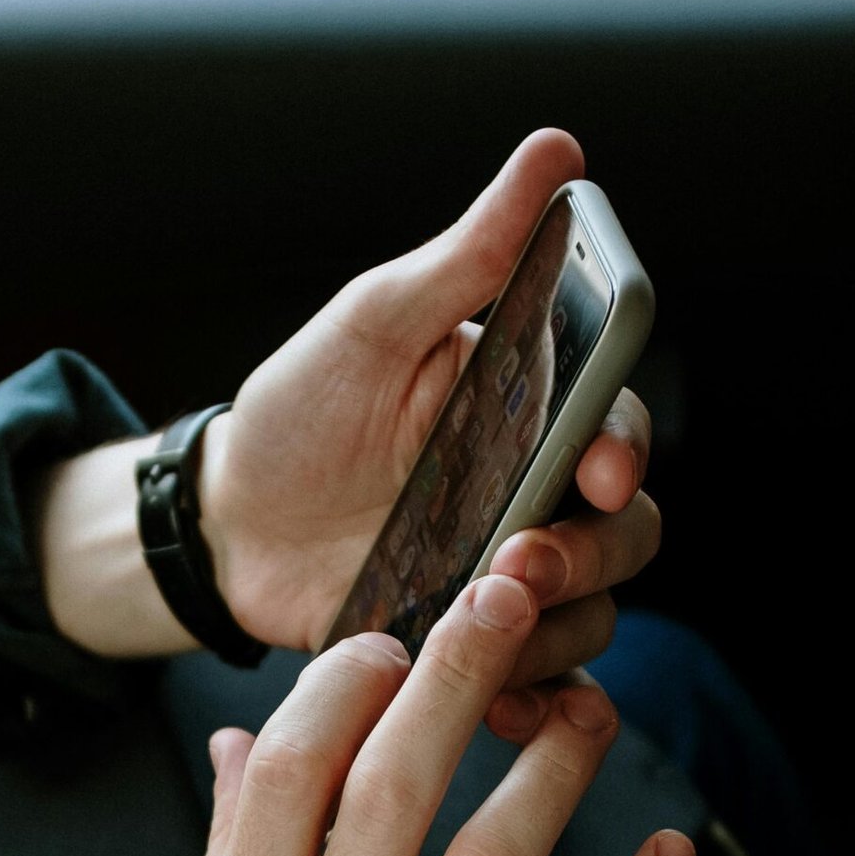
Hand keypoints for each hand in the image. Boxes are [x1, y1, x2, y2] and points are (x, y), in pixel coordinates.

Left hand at [199, 129, 659, 733]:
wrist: (226, 527)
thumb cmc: (299, 411)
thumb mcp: (373, 324)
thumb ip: (468, 255)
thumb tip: (556, 155)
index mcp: (528, 411)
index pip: (616, 426)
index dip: (623, 450)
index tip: (596, 471)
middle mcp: (535, 496)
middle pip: (628, 534)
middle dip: (590, 555)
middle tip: (516, 562)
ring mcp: (507, 579)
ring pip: (593, 616)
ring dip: (556, 631)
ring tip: (481, 629)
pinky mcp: (471, 648)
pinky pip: (537, 686)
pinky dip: (531, 698)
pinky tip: (491, 700)